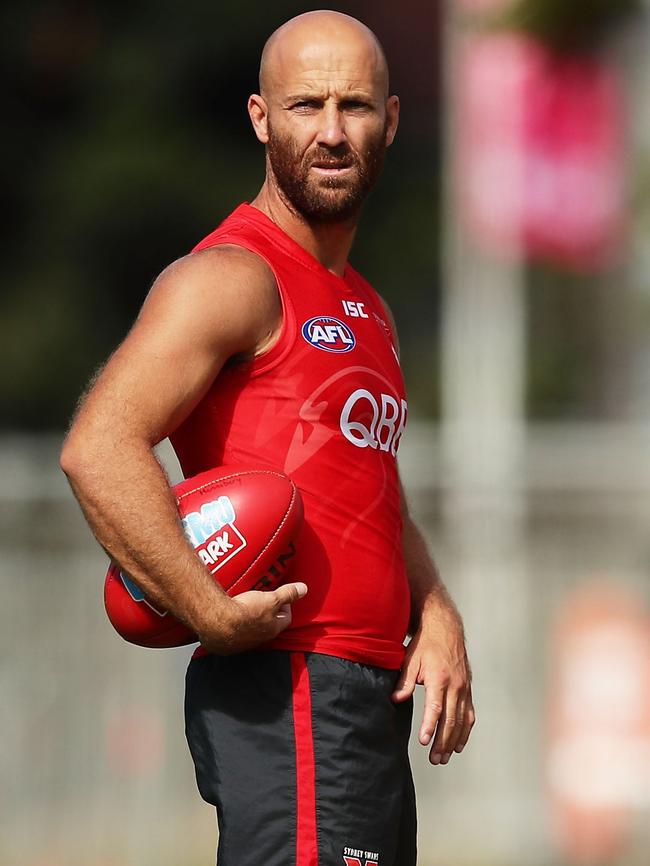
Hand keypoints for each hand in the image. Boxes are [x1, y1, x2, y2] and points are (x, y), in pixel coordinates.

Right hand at [198, 581, 307, 654]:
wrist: (217, 622)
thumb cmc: (246, 611)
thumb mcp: (271, 599)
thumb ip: (287, 594)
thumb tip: (303, 589)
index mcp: (272, 629)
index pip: (286, 619)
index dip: (286, 606)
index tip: (281, 597)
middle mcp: (259, 639)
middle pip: (268, 625)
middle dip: (268, 614)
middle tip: (263, 601)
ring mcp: (242, 643)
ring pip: (251, 631)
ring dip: (250, 620)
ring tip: (245, 606)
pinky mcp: (227, 644)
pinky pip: (233, 634)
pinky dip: (234, 626)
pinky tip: (228, 616)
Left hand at [392, 612, 474, 764]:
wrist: (445, 627)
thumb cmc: (426, 643)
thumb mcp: (411, 659)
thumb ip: (405, 681)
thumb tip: (396, 700)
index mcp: (439, 678)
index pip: (435, 708)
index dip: (430, 726)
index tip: (425, 742)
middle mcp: (455, 685)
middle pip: (451, 719)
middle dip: (442, 742)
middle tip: (435, 759)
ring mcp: (464, 687)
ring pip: (462, 720)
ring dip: (454, 741)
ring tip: (444, 757)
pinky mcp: (468, 689)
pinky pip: (469, 714)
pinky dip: (465, 730)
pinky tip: (459, 743)